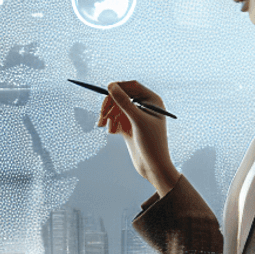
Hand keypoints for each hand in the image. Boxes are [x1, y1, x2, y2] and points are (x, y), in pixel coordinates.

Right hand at [96, 81, 180, 196]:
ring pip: (116, 109)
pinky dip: (111, 124)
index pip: (132, 86)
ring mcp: (136, 117)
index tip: (106, 92)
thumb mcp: (137, 121)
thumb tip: (111, 86)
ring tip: (104, 126)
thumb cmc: (152, 143)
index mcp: (152, 101)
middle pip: (121, 97)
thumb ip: (124, 103)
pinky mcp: (129, 127)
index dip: (118, 87)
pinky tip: (112, 133)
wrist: (153, 168)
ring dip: (108, 116)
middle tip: (101, 116)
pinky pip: (115, 119)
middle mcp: (144, 106)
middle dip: (110, 105)